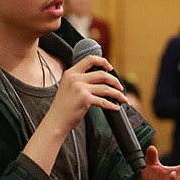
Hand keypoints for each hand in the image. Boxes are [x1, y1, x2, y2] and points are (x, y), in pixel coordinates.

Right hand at [23, 55, 127, 174]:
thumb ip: (79, 80)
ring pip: (105, 88)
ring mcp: (80, 88)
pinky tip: (116, 107)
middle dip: (115, 81)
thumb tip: (100, 79)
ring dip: (117, 93)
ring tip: (122, 98)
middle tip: (120, 87)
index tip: (110, 68)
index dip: (102, 61)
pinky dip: (112, 105)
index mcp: (71, 73)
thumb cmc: (63, 106)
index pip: (89, 59)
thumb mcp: (68, 87)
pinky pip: (103, 101)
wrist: (56, 120)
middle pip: (102, 75)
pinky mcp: (85, 99)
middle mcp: (75, 78)